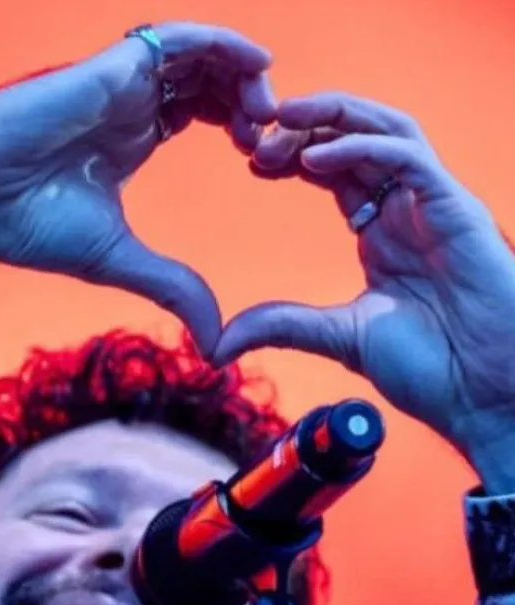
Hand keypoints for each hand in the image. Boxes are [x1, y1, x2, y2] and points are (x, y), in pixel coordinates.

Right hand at [0, 24, 273, 354]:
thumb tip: (217, 341)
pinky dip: (222, 43)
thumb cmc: (28, 227)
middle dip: (248, 100)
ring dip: (241, 74)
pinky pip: (179, 39)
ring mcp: (120, 79)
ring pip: (199, 54)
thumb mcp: (120, 260)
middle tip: (275, 137)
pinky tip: (257, 64)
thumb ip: (172, 287)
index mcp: (129, 137)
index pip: (199, 111)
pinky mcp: (111, 66)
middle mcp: (128, 102)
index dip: (239, 126)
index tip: (264, 161)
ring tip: (268, 112)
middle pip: (206, 78)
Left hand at [214, 92, 514, 481]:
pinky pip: (407, 157)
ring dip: (333, 117)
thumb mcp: (339, 338)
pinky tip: (315, 159)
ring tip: (282, 121)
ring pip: (385, 129)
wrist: (481, 392)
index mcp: (383, 233)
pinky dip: (360, 149)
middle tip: (255, 138)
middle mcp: (407, 210)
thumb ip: (284, 325)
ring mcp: (433, 204)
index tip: (251, 160)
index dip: (293, 156)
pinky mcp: (455, 207)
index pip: (336, 170)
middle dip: (305, 129)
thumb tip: (218, 342)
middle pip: (356, 139)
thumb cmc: (430, 368)